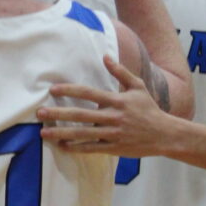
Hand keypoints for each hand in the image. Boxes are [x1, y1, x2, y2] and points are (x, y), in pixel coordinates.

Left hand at [38, 53, 181, 158]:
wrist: (165, 134)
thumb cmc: (149, 109)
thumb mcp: (138, 87)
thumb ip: (121, 72)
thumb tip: (105, 56)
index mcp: (117, 100)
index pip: (89, 93)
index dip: (70, 90)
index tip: (53, 90)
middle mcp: (113, 117)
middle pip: (81, 114)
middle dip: (59, 113)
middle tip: (40, 113)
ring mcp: (113, 134)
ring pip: (83, 134)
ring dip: (62, 133)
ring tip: (44, 132)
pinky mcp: (115, 148)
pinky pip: (92, 149)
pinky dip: (76, 148)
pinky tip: (62, 146)